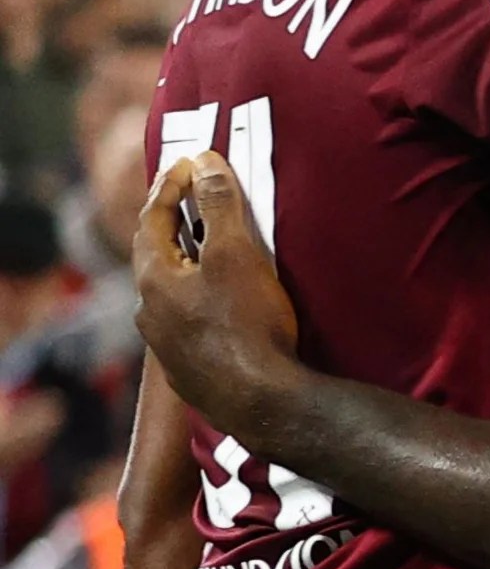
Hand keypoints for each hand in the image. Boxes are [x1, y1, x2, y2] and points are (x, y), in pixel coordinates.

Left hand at [136, 151, 306, 433]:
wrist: (260, 404)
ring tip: (214, 254)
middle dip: (175, 226)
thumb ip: (218, 206)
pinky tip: (225, 309)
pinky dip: (203, 303)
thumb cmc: (246, 326)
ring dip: (189, 268)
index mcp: (154, 279)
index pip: (153, 218)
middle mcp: (150, 312)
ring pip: (171, 294)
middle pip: (157, 257)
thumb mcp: (236, 254)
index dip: (171, 186)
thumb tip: (204, 165)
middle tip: (196, 203)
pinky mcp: (191, 372)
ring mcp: (168, 346)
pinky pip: (189, 325)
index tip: (191, 164)